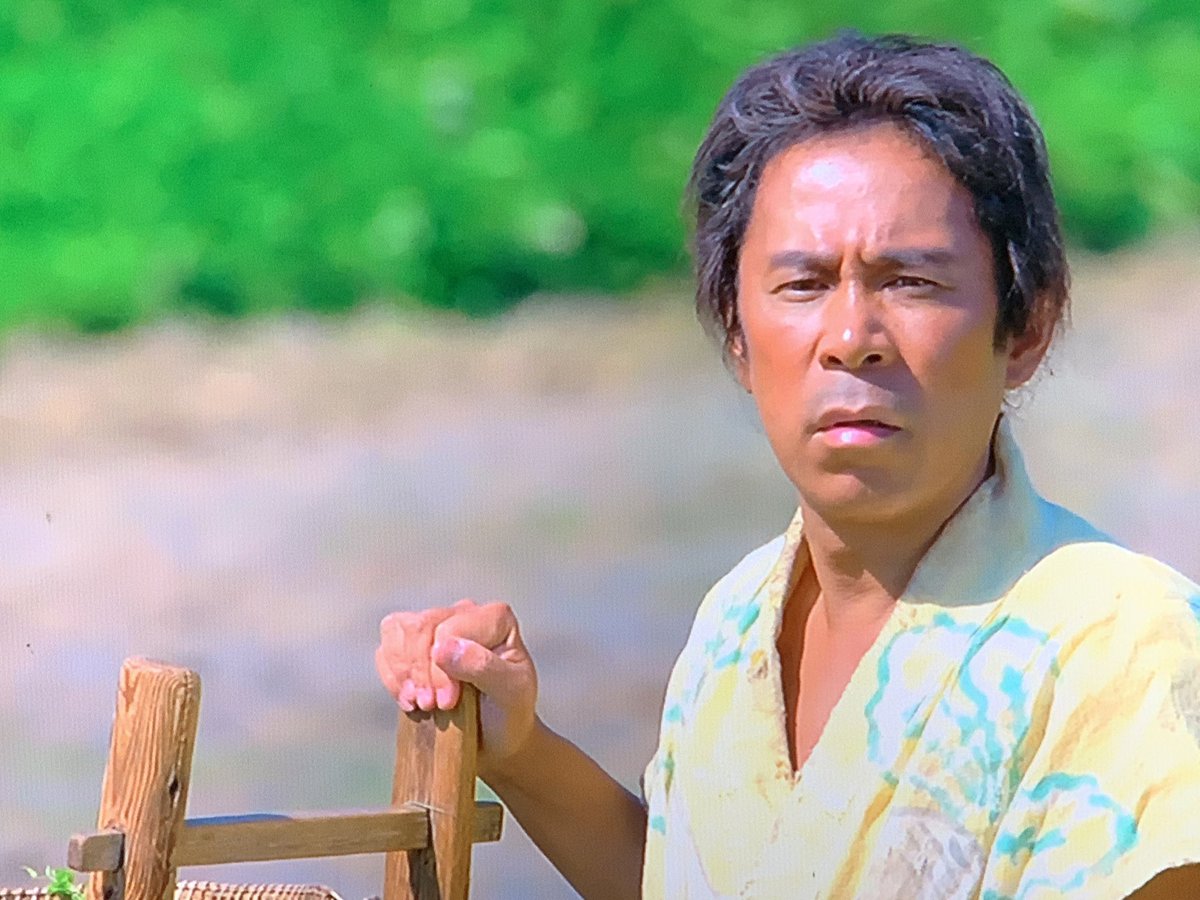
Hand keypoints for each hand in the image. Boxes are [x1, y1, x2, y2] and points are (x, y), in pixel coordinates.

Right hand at [376, 599, 538, 773]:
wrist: (498, 736)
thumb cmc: (510, 711)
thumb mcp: (511, 692)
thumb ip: (484, 666)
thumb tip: (443, 648)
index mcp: (495, 618)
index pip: (449, 629)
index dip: (440, 669)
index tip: (447, 702)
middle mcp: (465, 613)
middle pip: (420, 626)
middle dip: (419, 672)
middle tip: (430, 706)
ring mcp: (438, 626)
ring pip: (397, 630)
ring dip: (401, 672)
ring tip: (418, 703)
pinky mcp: (415, 645)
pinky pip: (386, 648)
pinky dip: (390, 676)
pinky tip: (408, 699)